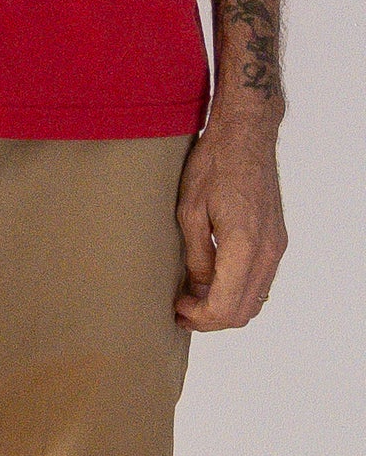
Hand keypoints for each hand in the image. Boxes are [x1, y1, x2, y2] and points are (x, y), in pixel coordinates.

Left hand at [174, 106, 286, 330]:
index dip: (200, 317)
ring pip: (256, 299)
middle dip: (211, 319)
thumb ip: (197, 255)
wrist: (246, 136)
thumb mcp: (190, 209)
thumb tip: (198, 288)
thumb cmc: (213, 164)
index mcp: (244, 246)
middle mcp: (267, 252)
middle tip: (182, 311)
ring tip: (194, 300)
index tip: (178, 308)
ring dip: (227, 308)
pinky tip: (215, 282)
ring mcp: (276, 247)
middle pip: (244, 311)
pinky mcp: (277, 240)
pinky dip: (240, 292)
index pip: (226, 305)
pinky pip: (262, 280)